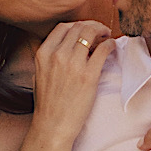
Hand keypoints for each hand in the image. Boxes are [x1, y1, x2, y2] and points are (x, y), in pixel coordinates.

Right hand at [31, 20, 114, 144]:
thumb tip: (63, 47)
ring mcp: (73, 64)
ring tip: (106, 37)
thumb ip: (49, 58)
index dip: (77, 25)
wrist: (53, 125)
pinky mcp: (89, 75)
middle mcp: (57, 55)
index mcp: (44, 54)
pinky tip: (112, 47)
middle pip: (79, 27)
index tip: (85, 30)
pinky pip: (103, 50)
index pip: (63, 27)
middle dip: (92, 26)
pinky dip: (110, 44)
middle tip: (100, 32)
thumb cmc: (47, 104)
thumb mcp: (39, 74)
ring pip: (91, 34)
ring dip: (101, 32)